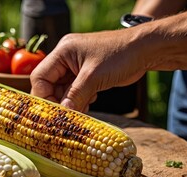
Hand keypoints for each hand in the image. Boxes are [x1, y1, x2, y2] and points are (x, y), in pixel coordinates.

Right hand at [30, 30, 148, 111]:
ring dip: (71, 103)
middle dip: (59, 102)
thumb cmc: (120, 56)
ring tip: (82, 111)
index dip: (44, 97)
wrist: (146, 50)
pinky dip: (80, 100)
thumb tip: (62, 115)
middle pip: (50, 85)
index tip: (53, 113)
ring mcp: (76, 66)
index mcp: (62, 52)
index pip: (40, 77)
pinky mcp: (87, 74)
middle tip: (67, 117)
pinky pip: (75, 91)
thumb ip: (75, 96)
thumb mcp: (94, 77)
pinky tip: (90, 104)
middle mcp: (66, 58)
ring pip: (63, 90)